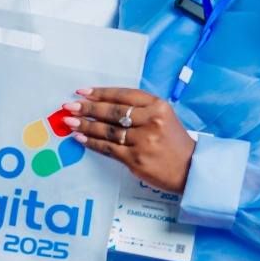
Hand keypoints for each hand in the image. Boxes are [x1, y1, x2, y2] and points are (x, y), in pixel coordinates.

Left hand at [64, 87, 194, 193]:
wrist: (190, 168)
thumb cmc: (174, 141)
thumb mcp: (163, 117)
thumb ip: (140, 109)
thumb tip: (104, 105)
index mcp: (158, 106)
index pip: (123, 95)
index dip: (101, 93)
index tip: (83, 92)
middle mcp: (151, 121)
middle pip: (112, 112)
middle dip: (88, 108)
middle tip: (69, 105)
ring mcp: (143, 141)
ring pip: (107, 131)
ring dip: (85, 125)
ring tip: (69, 121)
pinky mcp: (136, 159)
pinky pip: (108, 148)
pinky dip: (92, 142)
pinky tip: (80, 137)